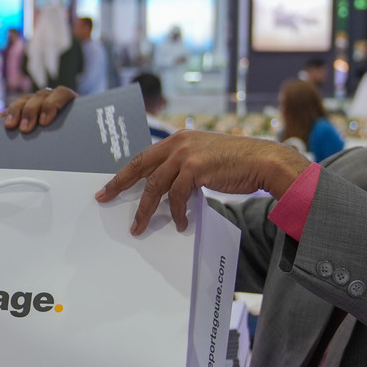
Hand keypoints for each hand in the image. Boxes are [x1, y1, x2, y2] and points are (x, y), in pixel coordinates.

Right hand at [1, 87, 76, 133]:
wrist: (79, 137)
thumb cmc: (79, 138)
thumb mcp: (81, 136)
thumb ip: (78, 138)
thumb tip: (79, 152)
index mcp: (71, 102)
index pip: (61, 94)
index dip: (52, 105)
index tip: (44, 122)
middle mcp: (54, 98)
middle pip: (40, 97)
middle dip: (30, 112)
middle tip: (26, 129)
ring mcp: (39, 102)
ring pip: (25, 101)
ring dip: (16, 112)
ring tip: (10, 126)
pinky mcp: (26, 110)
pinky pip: (14, 109)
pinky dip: (5, 115)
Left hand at [97, 130, 309, 233]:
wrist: (263, 160)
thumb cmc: (236, 163)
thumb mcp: (204, 158)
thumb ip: (183, 167)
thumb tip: (166, 187)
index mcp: (178, 139)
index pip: (143, 156)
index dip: (125, 172)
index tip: (108, 185)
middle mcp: (178, 143)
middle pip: (140, 166)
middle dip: (119, 184)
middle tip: (103, 198)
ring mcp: (186, 154)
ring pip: (155, 186)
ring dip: (146, 210)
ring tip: (139, 227)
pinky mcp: (196, 168)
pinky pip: (177, 196)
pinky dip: (177, 213)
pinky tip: (181, 224)